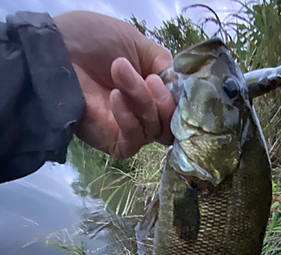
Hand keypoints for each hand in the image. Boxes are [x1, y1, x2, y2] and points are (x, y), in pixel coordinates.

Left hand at [54, 11, 175, 157]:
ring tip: (119, 71)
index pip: (177, 107)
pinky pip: (135, 140)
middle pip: (171, 124)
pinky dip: (130, 119)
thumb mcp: (137, 44)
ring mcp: (129, 129)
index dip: (180, 98)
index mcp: (151, 90)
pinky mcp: (115, 142)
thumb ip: (163, 65)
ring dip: (141, 99)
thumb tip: (180, 86)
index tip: (174, 82)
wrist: (57, 52)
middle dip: (165, 101)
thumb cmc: (92, 42)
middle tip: (150, 79)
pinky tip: (115, 97)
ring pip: (154, 129)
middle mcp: (143, 113)